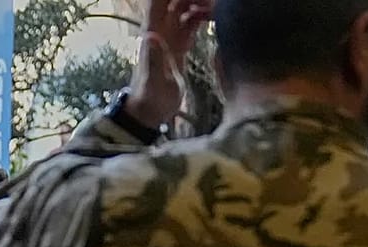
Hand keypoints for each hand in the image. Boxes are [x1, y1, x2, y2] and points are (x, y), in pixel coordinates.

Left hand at [127, 0, 213, 127]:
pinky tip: (215, 19)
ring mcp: (170, 37)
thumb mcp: (153, 82)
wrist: (149, 114)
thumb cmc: (150, 100)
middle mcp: (160, 30)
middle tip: (212, 4)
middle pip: (175, 1)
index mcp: (153, 33)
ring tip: (217, 9)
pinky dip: (202, 16)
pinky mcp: (179, 46)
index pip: (158, 1)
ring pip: (184, 8)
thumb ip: (153, 59)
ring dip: (200, 3)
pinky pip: (190, 22)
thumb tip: (151, 35)